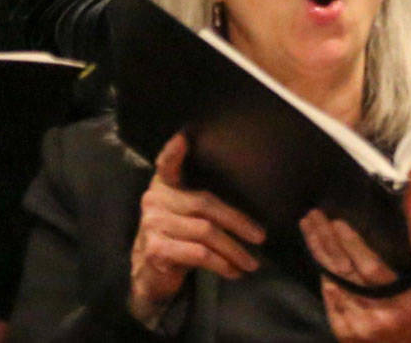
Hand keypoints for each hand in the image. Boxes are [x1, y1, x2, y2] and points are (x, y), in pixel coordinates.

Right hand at [129, 135, 265, 326]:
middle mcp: (153, 200)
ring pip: (205, 231)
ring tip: (252, 263)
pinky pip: (198, 253)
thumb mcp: (184, 215)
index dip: (173, 152)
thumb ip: (201, 201)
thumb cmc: (176, 239)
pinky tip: (233, 272)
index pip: (166, 165)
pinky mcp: (156, 248)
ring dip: (234, 250)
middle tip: (261, 237)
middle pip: (203, 203)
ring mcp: (152, 224)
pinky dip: (222, 264)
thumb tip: (249, 196)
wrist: (150, 274)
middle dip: (237, 221)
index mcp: (162, 187)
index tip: (184, 137)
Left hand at [302, 210, 410, 340]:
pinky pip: (330, 300)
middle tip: (313, 215)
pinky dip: (324, 278)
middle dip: (325, 239)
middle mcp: (381, 316)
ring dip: (318, 253)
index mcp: (408, 304)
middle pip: (345, 271)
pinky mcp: (348, 335)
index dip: (351, 243)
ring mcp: (362, 328)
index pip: (371, 267)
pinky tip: (318, 257)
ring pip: (332, 283)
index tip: (336, 222)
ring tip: (309, 228)